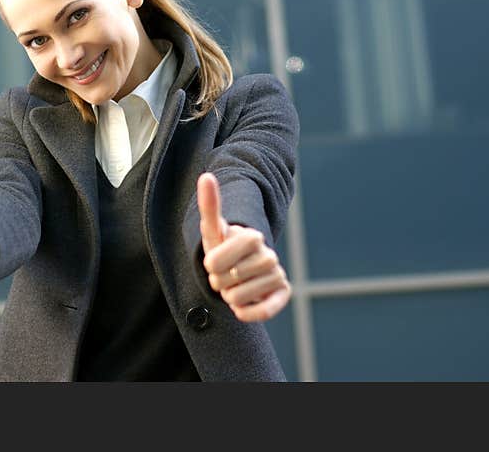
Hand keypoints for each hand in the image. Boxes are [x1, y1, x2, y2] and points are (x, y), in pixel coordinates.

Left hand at [197, 172, 290, 321]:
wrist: (235, 272)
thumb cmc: (221, 249)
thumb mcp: (212, 230)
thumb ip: (210, 205)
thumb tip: (206, 175)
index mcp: (252, 237)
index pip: (226, 254)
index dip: (214, 263)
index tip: (211, 264)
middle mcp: (269, 255)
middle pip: (232, 277)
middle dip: (219, 281)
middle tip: (223, 276)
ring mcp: (277, 274)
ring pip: (242, 296)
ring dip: (229, 296)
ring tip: (232, 288)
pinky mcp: (282, 293)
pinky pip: (265, 310)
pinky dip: (249, 313)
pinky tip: (241, 309)